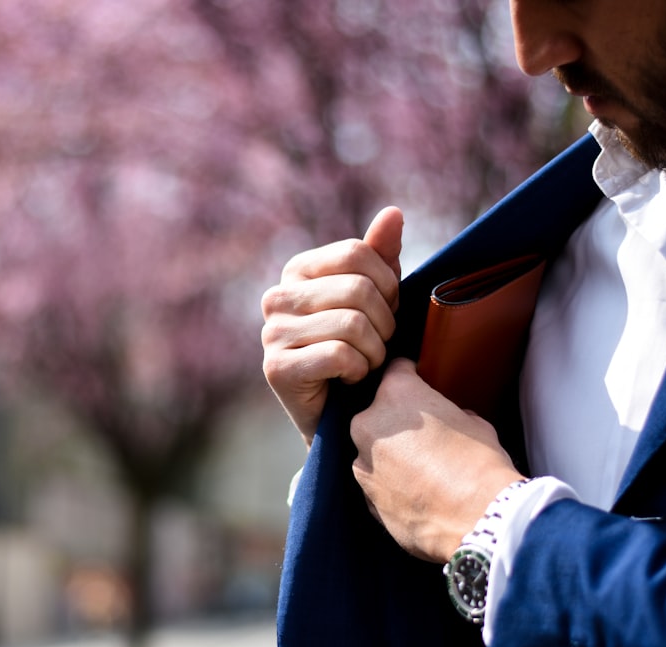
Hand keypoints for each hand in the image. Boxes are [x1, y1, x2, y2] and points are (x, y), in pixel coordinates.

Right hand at [261, 206, 402, 444]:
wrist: (340, 414)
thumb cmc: (359, 349)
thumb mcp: (375, 298)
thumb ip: (380, 256)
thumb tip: (394, 213)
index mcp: (298, 269)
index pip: (357, 253)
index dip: (388, 284)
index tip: (387, 311)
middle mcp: (277, 296)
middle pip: (358, 289)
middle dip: (385, 323)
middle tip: (379, 344)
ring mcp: (272, 332)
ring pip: (353, 324)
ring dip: (375, 351)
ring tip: (365, 363)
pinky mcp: (276, 368)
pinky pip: (340, 355)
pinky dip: (358, 371)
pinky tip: (348, 379)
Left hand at [350, 358, 523, 562]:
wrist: (478, 519)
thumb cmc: (480, 465)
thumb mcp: (475, 424)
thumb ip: (452, 413)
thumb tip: (453, 418)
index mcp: (396, 395)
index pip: (397, 370)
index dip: (411, 376)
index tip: (419, 383)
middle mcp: (369, 424)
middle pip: (378, 413)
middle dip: (397, 421)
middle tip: (425, 436)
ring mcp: (363, 463)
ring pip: (373, 450)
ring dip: (391, 456)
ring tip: (423, 471)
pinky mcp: (365, 497)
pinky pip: (376, 483)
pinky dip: (391, 486)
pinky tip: (418, 494)